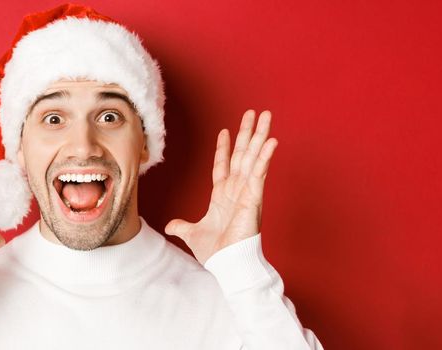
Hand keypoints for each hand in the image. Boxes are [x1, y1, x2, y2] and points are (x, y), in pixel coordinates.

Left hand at [165, 110, 277, 263]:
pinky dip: (265, 156)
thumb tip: (170, 226)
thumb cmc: (216, 252)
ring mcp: (247, 192)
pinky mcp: (254, 197)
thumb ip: (182, 226)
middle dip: (248, 133)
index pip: (223, 165)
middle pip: (243, 154)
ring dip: (260, 136)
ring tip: (266, 116)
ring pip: (253, 157)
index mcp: (222, 196)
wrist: (226, 264)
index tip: (225, 131)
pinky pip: (260, 172)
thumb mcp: (193, 234)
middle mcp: (236, 190)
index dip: (224, 148)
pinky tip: (271, 141)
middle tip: (254, 113)